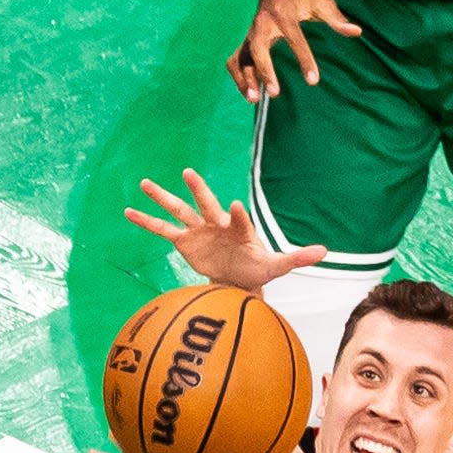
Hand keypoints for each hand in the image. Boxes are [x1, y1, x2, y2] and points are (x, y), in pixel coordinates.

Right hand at [126, 168, 325, 291]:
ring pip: (179, 211)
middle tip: (189, 173)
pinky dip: (147, 222)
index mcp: (239, 229)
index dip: (238, 214)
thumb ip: (297, 257)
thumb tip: (324, 251)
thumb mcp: (277, 266)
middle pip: (206, 204)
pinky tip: (128, 211)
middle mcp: (217, 224)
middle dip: (199, 190)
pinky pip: (162, 230)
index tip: (236, 206)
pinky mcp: (185, 242)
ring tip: (144, 182)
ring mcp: (199, 230)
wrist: (238, 279)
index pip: (239, 219)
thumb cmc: (257, 269)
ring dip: (163, 197)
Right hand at [226, 0, 361, 101]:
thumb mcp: (322, 1)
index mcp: (284, 12)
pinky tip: (249, 94)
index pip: (294, 38)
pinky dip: (239, 76)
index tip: (313, 81)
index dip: (304, 60)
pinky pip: (236, 60)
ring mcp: (251, 32)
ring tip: (254, 98)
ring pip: (242, 56)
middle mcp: (263, 22)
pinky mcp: (246, 40)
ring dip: (245, 77)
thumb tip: (356, 32)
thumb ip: (336, 18)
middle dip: (265, 70)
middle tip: (274, 93)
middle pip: (259, 48)